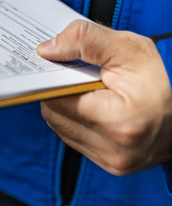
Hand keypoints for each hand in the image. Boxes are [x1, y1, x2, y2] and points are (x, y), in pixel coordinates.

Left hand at [36, 20, 171, 174]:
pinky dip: (76, 121)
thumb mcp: (130, 48)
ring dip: (65, 106)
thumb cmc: (163, 77)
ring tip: (87, 89)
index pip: (57, 97)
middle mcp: (114, 150)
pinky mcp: (112, 165)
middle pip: (54, 113)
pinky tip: (93, 106)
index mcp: (119, 123)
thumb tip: (46, 50)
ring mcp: (113, 161)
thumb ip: (85, 40)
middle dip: (59, 90)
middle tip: (75, 74)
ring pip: (60, 127)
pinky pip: (74, 139)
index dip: (53, 77)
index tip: (56, 62)